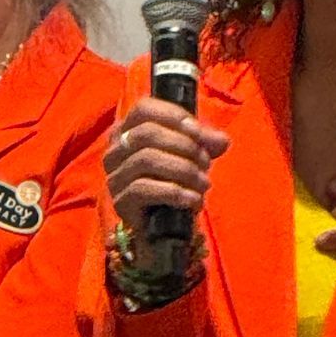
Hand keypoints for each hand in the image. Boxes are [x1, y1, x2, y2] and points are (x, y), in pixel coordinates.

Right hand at [104, 96, 229, 266]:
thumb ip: (204, 143)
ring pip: (147, 159)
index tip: (198, 132)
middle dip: (185, 146)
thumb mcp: (191, 156)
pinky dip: (175, 192)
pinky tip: (194, 200)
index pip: (144, 109)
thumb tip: (221, 140)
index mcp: (128, 131)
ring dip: (183, 169)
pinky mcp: (120, 201)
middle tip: (206, 163)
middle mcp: (115, 151)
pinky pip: (144, 189)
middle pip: (147, 133)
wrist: (164, 227)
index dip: (173, 115)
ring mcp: (114, 177)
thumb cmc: (173, 182)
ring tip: (204, 183)